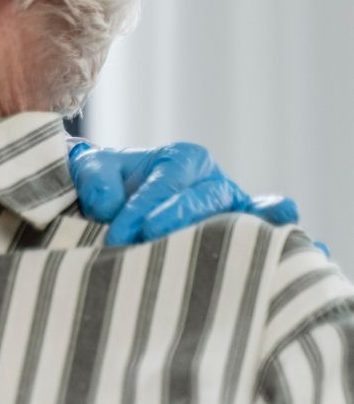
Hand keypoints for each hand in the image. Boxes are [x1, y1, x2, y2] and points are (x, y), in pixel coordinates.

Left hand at [68, 140, 300, 245]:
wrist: (116, 196)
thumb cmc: (108, 181)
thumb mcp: (93, 171)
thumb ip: (97, 182)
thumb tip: (112, 208)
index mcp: (182, 158)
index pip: (167, 184)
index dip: (143, 209)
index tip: (119, 234)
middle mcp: (213, 180)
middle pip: (203, 199)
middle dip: (176, 219)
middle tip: (145, 239)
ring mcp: (231, 206)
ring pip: (233, 217)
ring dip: (235, 232)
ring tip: (257, 241)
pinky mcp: (238, 231)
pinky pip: (262, 230)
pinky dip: (280, 234)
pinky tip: (309, 244)